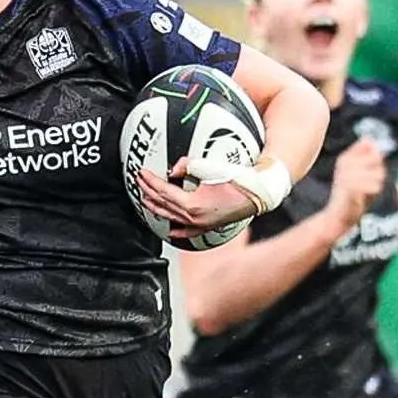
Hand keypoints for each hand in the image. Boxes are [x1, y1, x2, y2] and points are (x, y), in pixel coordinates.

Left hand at [137, 157, 259, 238]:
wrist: (258, 193)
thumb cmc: (238, 179)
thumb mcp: (211, 167)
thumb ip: (188, 166)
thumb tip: (172, 170)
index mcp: (192, 205)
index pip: (163, 191)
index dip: (150, 181)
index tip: (141, 172)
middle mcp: (193, 219)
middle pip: (162, 204)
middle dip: (148, 191)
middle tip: (138, 181)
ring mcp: (200, 225)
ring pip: (170, 218)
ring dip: (155, 207)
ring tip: (145, 198)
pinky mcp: (208, 227)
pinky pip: (186, 231)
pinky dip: (175, 228)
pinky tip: (170, 229)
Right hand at [323, 137, 385, 233]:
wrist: (339, 215)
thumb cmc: (351, 193)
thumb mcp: (358, 170)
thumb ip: (364, 153)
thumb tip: (368, 138)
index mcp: (344, 158)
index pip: (374, 149)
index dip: (377, 161)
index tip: (368, 171)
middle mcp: (343, 164)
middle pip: (378, 161)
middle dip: (379, 174)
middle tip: (367, 184)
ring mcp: (345, 176)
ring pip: (379, 174)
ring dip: (377, 185)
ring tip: (365, 192)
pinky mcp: (350, 189)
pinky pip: (374, 186)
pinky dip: (374, 193)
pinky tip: (365, 197)